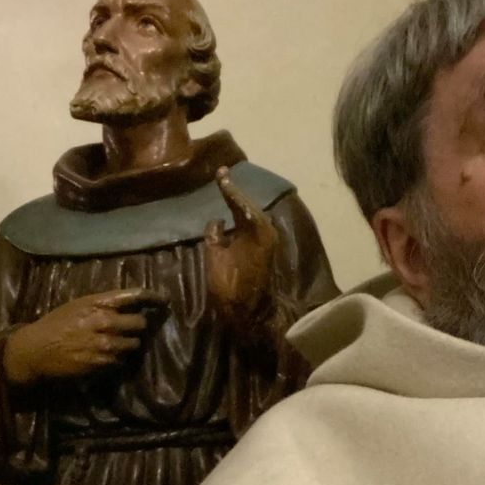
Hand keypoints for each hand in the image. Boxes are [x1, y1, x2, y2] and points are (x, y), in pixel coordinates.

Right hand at [3, 288, 166, 384]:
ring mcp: (105, 344)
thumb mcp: (79, 305)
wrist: (37, 350)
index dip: (154, 298)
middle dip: (138, 327)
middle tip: (132, 329)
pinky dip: (119, 359)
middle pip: (140, 324)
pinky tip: (107, 356)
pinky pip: (123, 361)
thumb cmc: (57, 324)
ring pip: (134, 344)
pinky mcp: (103, 364)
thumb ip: (105, 304)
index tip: (165, 301)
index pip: (135, 296)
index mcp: (99, 303)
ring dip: (130, 344)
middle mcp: (105, 322)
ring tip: (116, 344)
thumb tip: (133, 306)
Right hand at [204, 166, 278, 316]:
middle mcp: (266, 230)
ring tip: (228, 190)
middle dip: (236, 193)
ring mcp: (269, 239)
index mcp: (254, 228)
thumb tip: (217, 221)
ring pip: (254, 214)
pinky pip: (255, 224)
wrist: (252, 312)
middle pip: (249, 205)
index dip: (228, 187)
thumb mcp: (215, 257)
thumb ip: (214, 235)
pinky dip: (245, 216)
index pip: (239, 201)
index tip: (221, 172)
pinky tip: (236, 214)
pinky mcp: (268, 248)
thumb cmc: (231, 286)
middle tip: (223, 176)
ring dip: (241, 204)